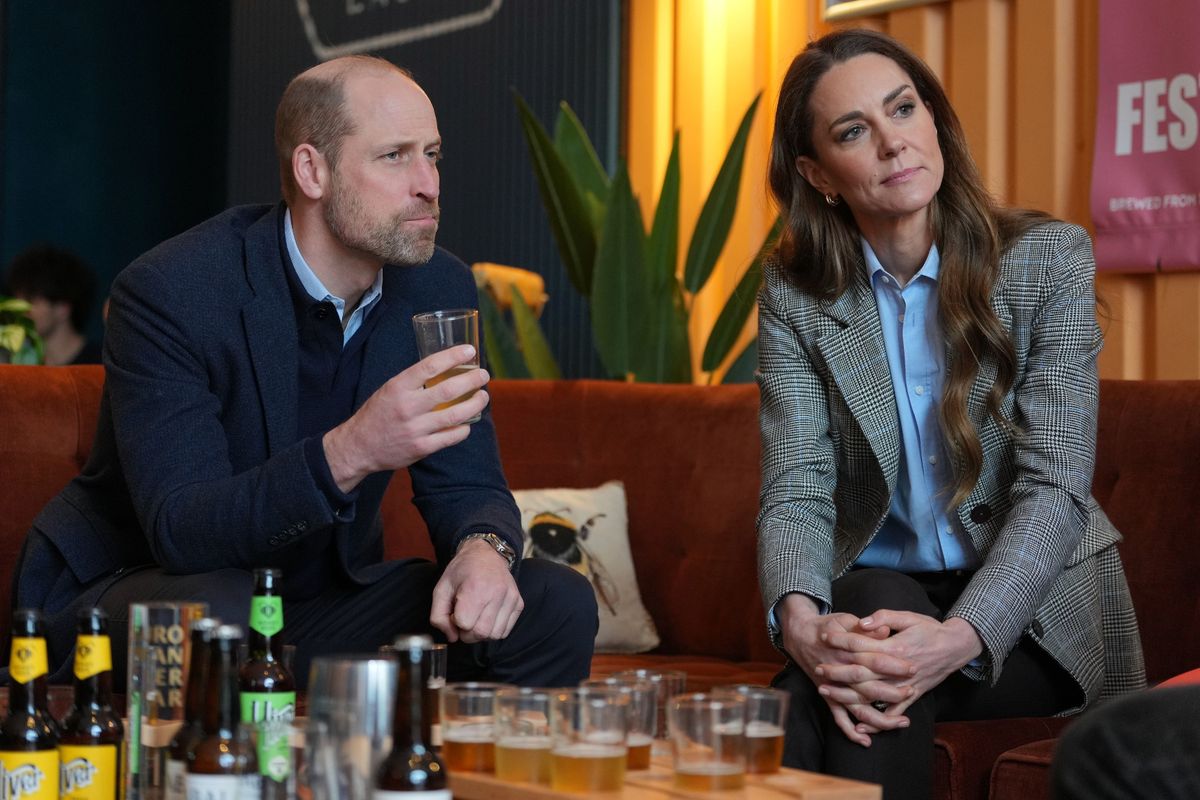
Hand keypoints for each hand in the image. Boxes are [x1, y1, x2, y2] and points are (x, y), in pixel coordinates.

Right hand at [323, 345, 488, 492]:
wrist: (359, 447)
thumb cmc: (378, 414)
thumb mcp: (389, 390)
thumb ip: (413, 381)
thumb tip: (444, 368)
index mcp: (398, 387)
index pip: (430, 366)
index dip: (453, 356)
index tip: (470, 351)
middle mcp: (407, 407)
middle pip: (448, 390)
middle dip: (472, 380)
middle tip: (484, 375)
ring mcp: (415, 429)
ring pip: (454, 415)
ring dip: (475, 404)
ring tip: (483, 396)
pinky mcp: (421, 448)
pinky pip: (451, 437)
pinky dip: (464, 429)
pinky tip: (468, 423)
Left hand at [430, 537, 523, 643]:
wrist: (486, 554)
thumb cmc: (462, 571)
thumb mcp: (441, 589)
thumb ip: (438, 616)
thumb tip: (452, 637)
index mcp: (475, 587)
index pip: (464, 624)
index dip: (455, 622)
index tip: (455, 612)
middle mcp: (496, 593)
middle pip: (480, 633)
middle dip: (467, 633)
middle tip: (464, 619)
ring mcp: (510, 598)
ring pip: (494, 635)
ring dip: (481, 634)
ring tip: (476, 619)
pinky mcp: (519, 603)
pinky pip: (505, 631)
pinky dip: (494, 630)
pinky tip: (487, 617)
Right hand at [777, 594, 914, 745]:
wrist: (800, 635)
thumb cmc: (828, 627)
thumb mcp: (846, 620)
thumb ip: (866, 628)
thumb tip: (886, 630)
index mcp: (846, 652)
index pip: (873, 660)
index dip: (893, 665)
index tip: (912, 667)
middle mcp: (840, 672)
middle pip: (868, 687)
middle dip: (892, 693)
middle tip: (911, 692)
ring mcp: (834, 687)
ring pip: (858, 708)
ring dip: (880, 719)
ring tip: (902, 722)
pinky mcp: (828, 696)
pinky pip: (839, 717)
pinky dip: (851, 731)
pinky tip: (866, 740)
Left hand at [822, 610, 982, 718]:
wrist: (956, 647)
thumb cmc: (930, 629)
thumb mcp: (908, 616)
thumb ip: (883, 618)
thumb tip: (862, 623)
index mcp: (896, 648)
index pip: (862, 645)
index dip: (842, 641)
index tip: (825, 637)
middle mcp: (899, 670)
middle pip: (861, 673)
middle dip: (836, 672)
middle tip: (817, 669)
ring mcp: (905, 685)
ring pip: (871, 695)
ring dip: (847, 695)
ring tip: (825, 691)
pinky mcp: (912, 695)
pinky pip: (892, 712)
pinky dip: (876, 722)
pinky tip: (858, 726)